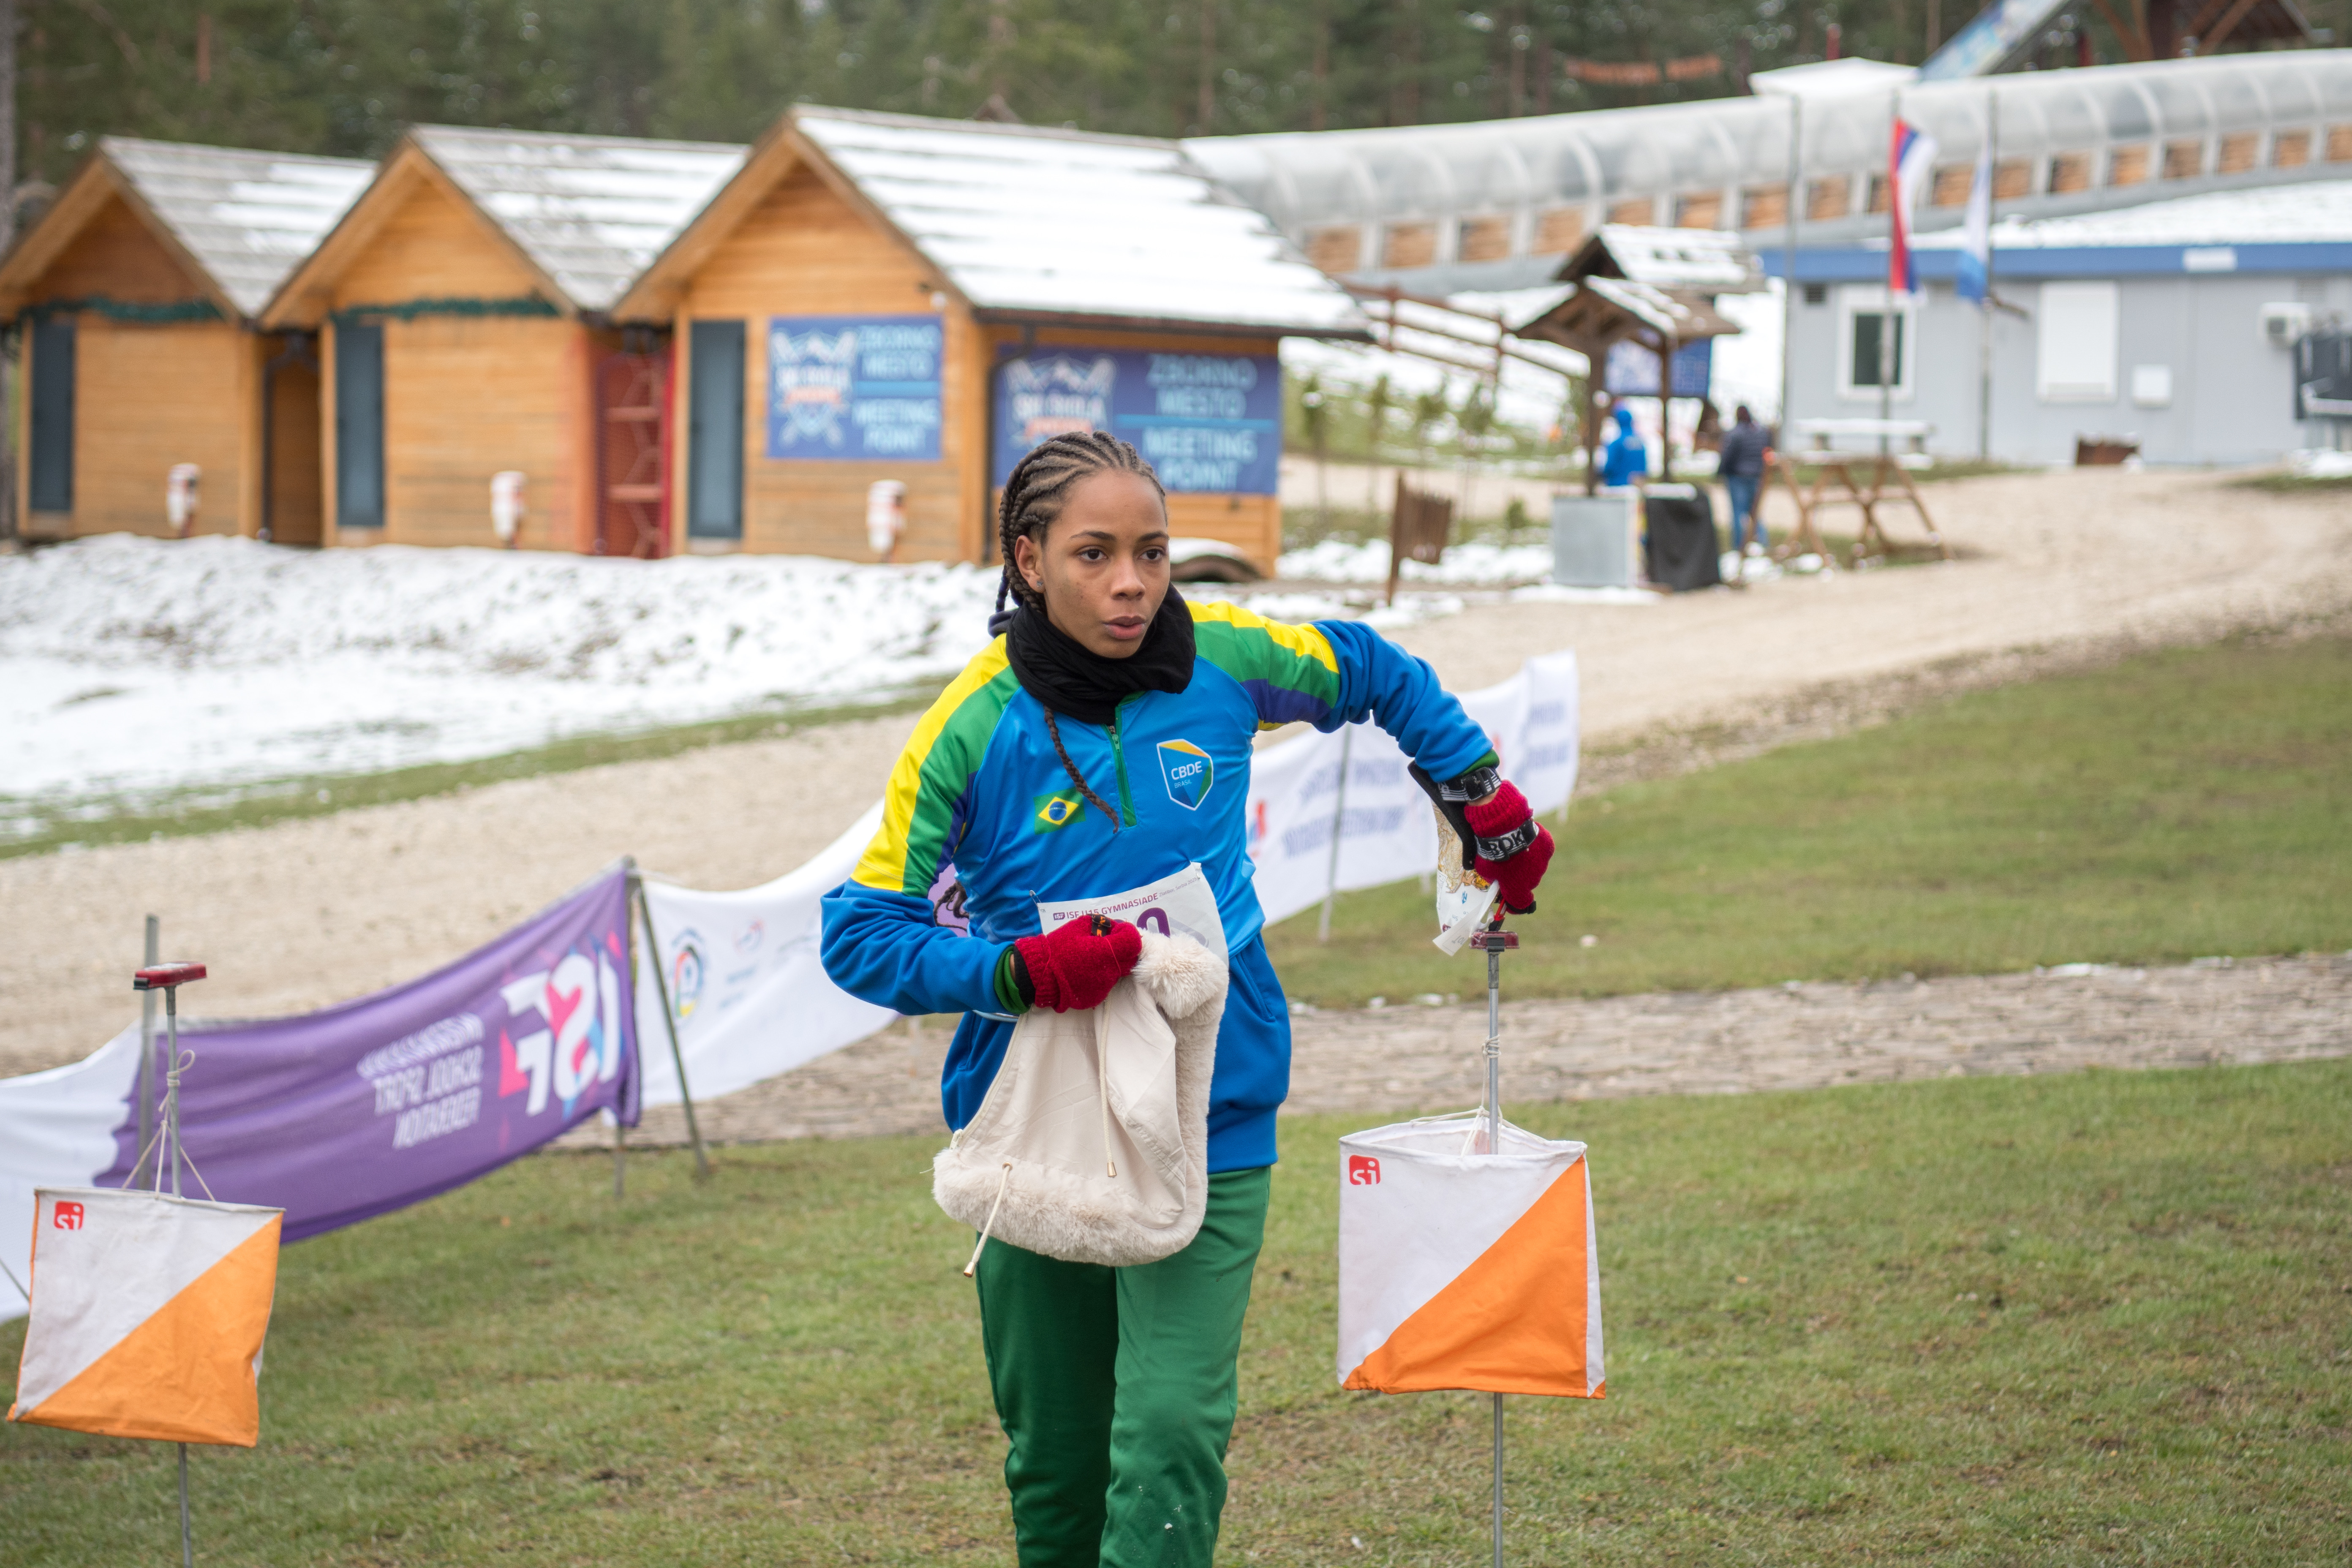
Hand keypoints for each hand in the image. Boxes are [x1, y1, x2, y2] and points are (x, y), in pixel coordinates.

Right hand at [1013, 914, 1142, 1012]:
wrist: (1040, 975)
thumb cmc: (1058, 947)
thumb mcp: (1079, 926)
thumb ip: (1102, 924)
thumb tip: (1115, 927)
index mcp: (1107, 953)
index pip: (1134, 942)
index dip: (1128, 933)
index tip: (1118, 931)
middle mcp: (1110, 972)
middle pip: (1130, 959)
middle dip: (1122, 949)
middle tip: (1106, 944)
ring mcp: (1104, 987)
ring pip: (1118, 972)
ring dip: (1111, 963)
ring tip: (1091, 958)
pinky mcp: (1097, 997)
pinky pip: (1106, 983)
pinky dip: (1100, 976)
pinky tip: (1085, 971)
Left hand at [1466, 782, 1553, 914]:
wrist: (1505, 828)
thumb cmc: (1492, 851)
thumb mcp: (1484, 870)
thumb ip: (1493, 877)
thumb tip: (1497, 877)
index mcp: (1518, 889)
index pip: (1520, 904)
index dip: (1514, 904)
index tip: (1509, 901)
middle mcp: (1533, 880)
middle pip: (1527, 883)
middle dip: (1518, 877)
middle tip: (1508, 866)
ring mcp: (1543, 864)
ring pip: (1535, 866)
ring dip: (1527, 861)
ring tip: (1515, 848)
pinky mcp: (1548, 848)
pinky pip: (1541, 851)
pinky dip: (1535, 847)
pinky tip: (1524, 839)